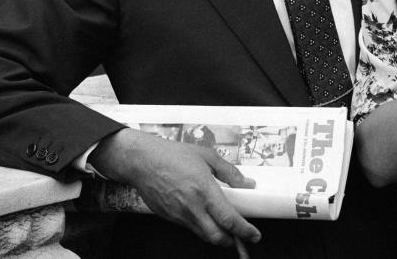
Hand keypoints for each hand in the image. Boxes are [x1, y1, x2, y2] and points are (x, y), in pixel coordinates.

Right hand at [91, 129, 260, 246]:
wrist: (142, 161)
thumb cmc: (172, 155)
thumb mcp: (207, 156)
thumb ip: (229, 172)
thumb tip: (246, 183)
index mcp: (204, 190)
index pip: (229, 219)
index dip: (245, 231)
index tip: (254, 234)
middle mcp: (192, 207)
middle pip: (217, 237)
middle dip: (232, 241)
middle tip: (242, 237)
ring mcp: (179, 215)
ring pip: (203, 235)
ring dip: (217, 235)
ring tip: (225, 227)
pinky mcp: (169, 217)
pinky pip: (190, 228)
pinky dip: (201, 227)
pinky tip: (204, 217)